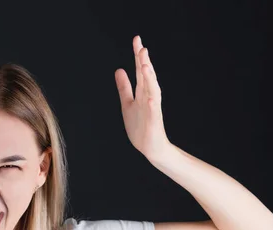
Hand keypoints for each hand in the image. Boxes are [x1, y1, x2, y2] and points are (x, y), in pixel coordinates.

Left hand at [115, 35, 170, 159]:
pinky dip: (152, 104)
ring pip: (152, 90)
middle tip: (141, 47)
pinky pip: (153, 112)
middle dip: (144, 62)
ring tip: (145, 65)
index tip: (136, 39)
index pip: (140, 70)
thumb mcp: (128, 103)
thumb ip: (124, 87)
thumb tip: (119, 69)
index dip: (138, 55)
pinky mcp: (154, 122)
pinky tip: (150, 97)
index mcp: (142, 92)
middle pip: (147, 77)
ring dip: (149, 78)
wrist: (151, 147)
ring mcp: (152, 109)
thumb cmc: (140, 126)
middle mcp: (149, 97)